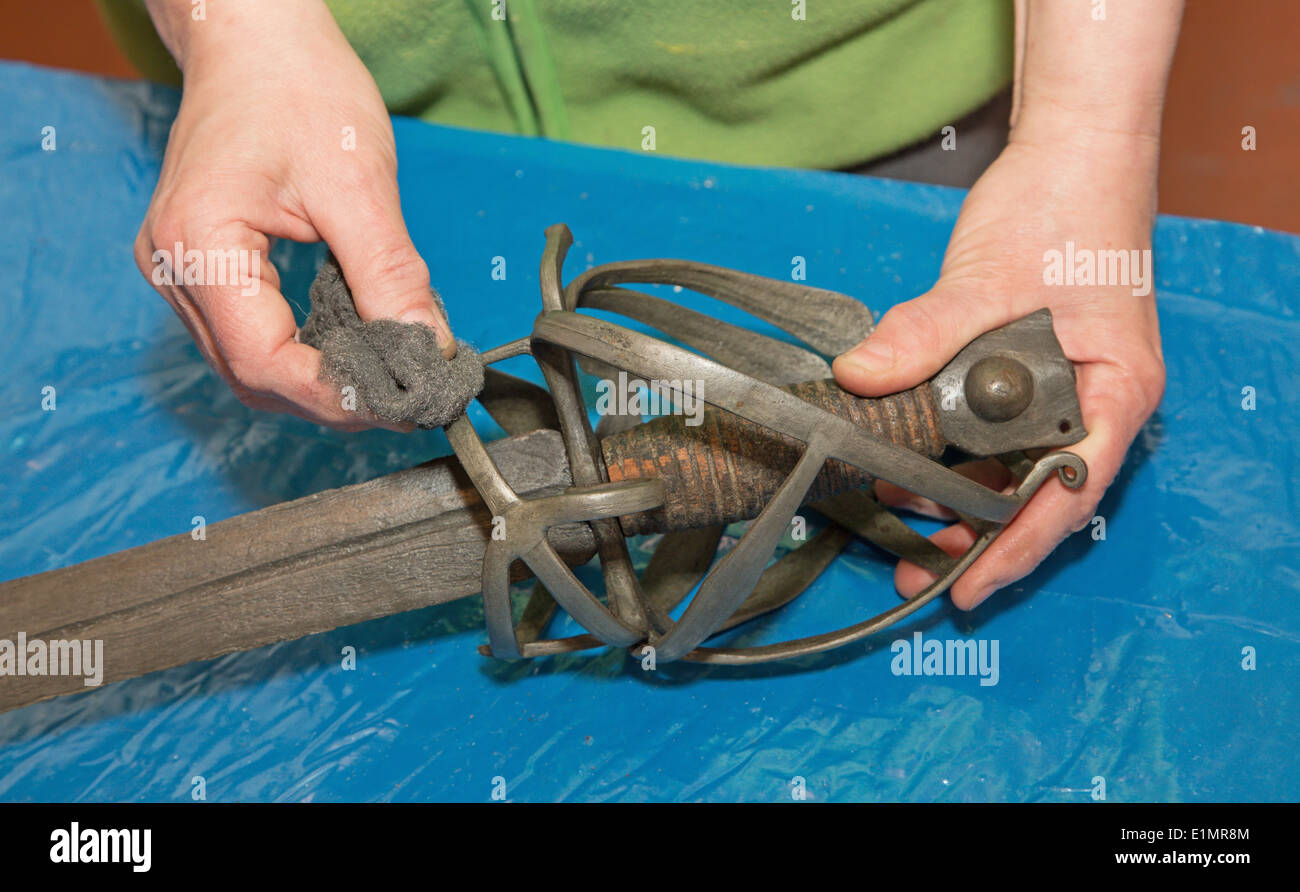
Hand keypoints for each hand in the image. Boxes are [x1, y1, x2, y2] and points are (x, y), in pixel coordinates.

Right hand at [135, 0, 451, 429]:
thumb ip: (391, 277)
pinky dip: (303, 352)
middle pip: (251, 374)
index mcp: (199, 244)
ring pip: (248, 363)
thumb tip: (429, 351)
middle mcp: (173, 266)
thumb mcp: (359, 185)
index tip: (399, 404)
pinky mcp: (201, 264)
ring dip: (317, 382)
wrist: (257, 37)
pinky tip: (352, 348)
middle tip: (403, 400)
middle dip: (330, 398)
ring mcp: (180, 268)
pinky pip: (249, 333)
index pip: (263, 361)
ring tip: (386, 380)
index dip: (334, 396)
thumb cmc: (299, 88)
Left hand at [832, 131, 1165, 608]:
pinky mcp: (1029, 370)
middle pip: (1038, 494)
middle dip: (976, 536)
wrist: (1077, 146)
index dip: (1016, 548)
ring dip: (957, 497)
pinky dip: (952, 452)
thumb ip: (926, 334)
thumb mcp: (989, 278)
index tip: (967, 587)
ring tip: (900, 523)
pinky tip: (909, 467)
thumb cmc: (1064, 205)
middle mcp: (1095, 401)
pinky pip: (991, 430)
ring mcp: (1063, 388)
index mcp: (1113, 391)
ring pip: (1010, 467)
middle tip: (914, 570)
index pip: (1067, 493)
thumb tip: (861, 378)